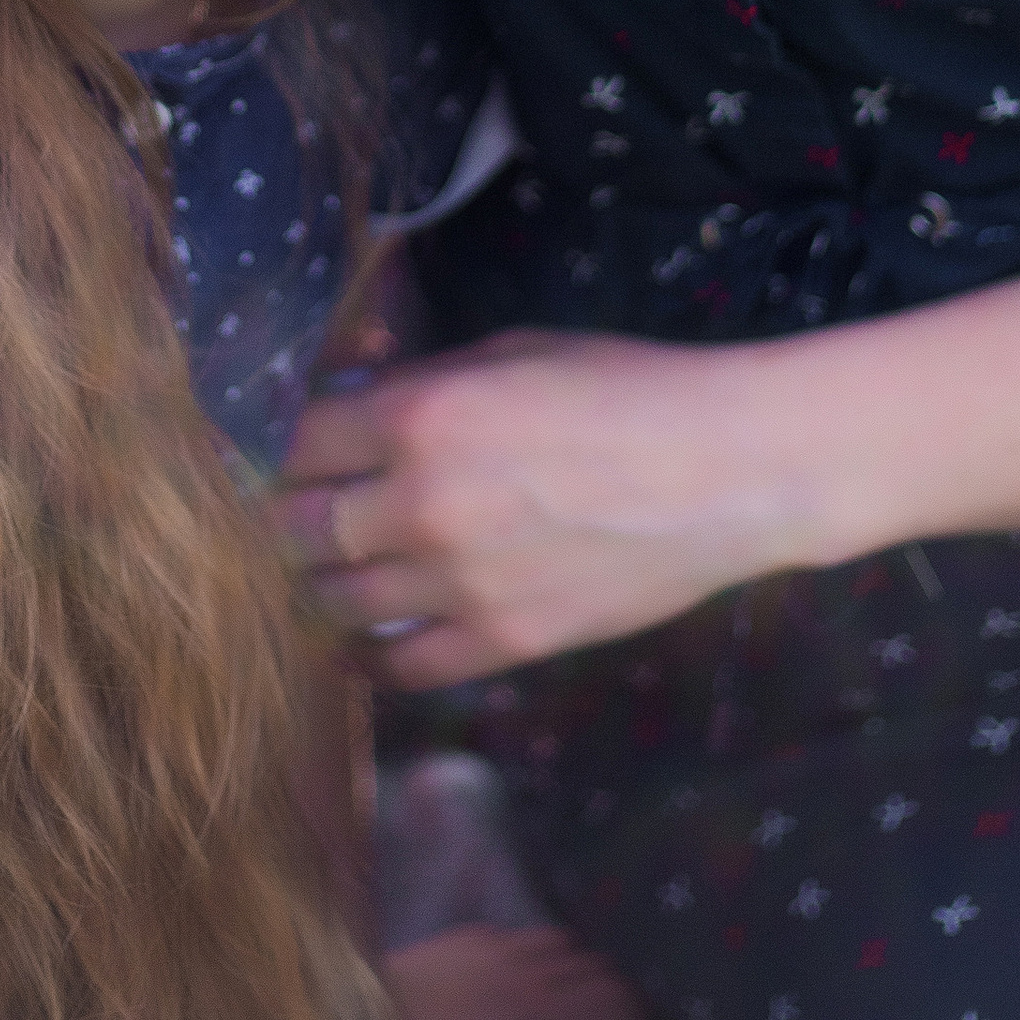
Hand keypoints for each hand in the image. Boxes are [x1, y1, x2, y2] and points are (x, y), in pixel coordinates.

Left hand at [273, 328, 817, 686]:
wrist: (726, 469)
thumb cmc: (626, 388)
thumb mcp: (511, 351)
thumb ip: (424, 383)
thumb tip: (356, 404)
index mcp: (419, 415)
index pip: (301, 441)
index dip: (296, 445)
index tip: (301, 454)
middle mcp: (420, 503)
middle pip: (300, 530)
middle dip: (292, 520)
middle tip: (302, 517)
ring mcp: (458, 583)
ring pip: (337, 602)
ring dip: (326, 586)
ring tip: (334, 574)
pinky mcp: (502, 642)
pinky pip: (402, 668)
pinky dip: (373, 656)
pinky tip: (370, 640)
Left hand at [384, 923, 651, 1019]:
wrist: (354, 1017)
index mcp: (539, 1009)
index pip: (622, 1005)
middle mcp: (530, 965)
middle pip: (607, 973)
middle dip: (614, 1013)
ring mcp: (502, 943)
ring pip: (575, 950)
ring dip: (583, 985)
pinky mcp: (473, 935)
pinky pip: (534, 937)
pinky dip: (548, 963)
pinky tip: (521, 991)